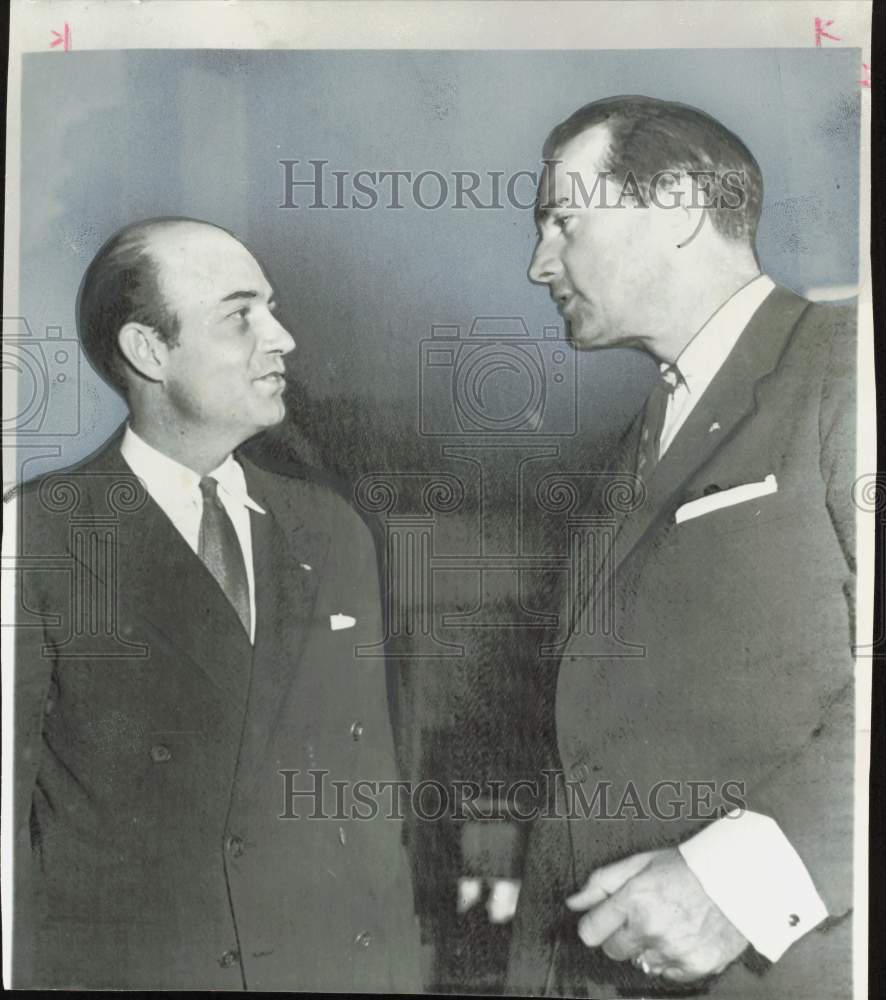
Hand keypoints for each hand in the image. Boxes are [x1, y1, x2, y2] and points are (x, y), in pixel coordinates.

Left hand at [565, 848, 747, 983]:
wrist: (734, 878)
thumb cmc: (684, 867)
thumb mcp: (638, 863)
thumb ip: (601, 883)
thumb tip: (573, 903)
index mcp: (634, 900)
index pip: (590, 932)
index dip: (595, 924)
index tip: (604, 919)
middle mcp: (651, 928)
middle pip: (612, 950)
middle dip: (621, 935)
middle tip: (641, 916)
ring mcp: (674, 950)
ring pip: (640, 963)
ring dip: (647, 948)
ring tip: (666, 924)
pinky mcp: (695, 966)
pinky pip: (666, 974)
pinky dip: (670, 960)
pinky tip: (681, 937)